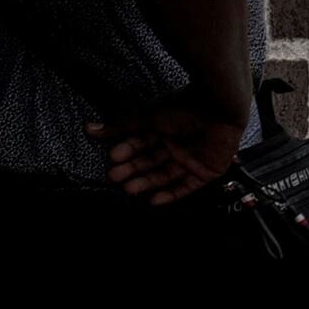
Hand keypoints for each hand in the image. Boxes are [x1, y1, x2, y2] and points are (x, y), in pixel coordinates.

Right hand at [95, 98, 239, 204]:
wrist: (218, 108)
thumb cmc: (185, 107)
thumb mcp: (148, 118)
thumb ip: (121, 127)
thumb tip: (90, 128)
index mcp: (163, 130)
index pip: (140, 145)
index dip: (127, 153)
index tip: (111, 159)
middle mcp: (176, 146)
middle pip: (151, 162)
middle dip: (132, 170)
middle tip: (115, 177)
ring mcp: (192, 159)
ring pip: (165, 175)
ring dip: (147, 183)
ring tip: (129, 189)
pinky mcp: (207, 171)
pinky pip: (187, 187)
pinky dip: (171, 194)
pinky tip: (153, 200)